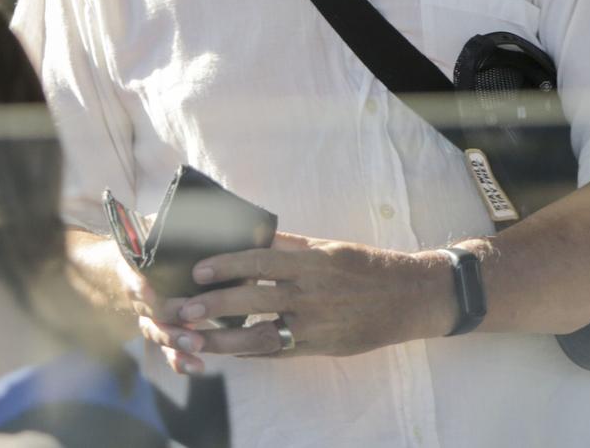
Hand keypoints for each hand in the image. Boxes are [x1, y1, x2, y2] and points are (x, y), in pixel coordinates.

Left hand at [137, 232, 454, 373]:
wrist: (407, 298)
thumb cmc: (364, 267)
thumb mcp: (328, 248)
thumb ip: (289, 246)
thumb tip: (251, 236)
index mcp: (311, 263)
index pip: (261, 261)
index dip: (227, 266)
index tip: (197, 271)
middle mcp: (311, 294)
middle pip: (254, 301)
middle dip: (214, 307)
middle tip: (182, 310)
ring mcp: (315, 325)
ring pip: (261, 337)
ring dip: (224, 341)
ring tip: (195, 341)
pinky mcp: (320, 348)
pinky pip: (279, 353)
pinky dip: (252, 354)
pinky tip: (229, 352)